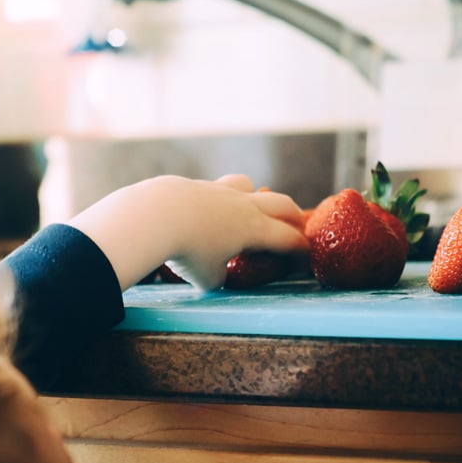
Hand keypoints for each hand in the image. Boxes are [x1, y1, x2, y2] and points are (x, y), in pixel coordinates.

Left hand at [69, 174, 308, 289]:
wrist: (155, 216)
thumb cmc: (186, 252)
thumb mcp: (207, 278)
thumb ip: (218, 276)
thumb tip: (216, 272)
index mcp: (254, 229)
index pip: (287, 238)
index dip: (300, 248)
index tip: (306, 254)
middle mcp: (242, 205)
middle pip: (280, 203)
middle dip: (292, 215)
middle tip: (296, 225)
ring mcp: (218, 190)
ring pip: (247, 185)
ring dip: (255, 195)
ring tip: (251, 208)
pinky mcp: (194, 185)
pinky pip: (215, 189)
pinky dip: (218, 200)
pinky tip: (204, 212)